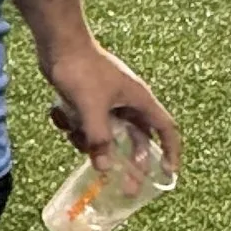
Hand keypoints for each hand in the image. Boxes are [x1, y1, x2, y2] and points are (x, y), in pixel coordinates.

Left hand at [42, 36, 179, 178]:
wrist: (59, 43)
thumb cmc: (81, 70)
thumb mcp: (91, 109)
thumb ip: (99, 140)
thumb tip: (105, 169)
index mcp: (140, 100)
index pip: (166, 129)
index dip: (171, 152)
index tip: (169, 174)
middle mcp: (128, 103)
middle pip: (136, 140)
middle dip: (128, 162)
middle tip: (124, 187)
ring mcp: (109, 102)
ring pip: (108, 134)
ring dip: (91, 140)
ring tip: (73, 132)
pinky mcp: (91, 100)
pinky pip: (89, 124)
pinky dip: (75, 125)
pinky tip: (60, 115)